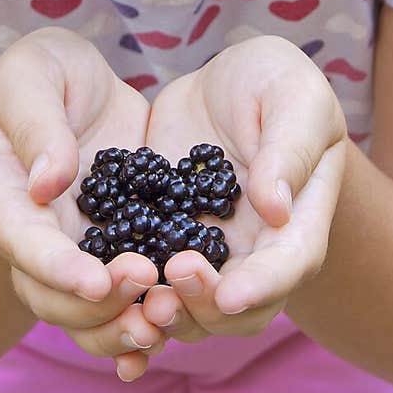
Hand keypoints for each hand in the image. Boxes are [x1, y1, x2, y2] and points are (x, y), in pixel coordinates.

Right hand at [0, 26, 167, 378]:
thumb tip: (49, 184)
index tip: (94, 281)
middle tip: (146, 282)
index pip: (21, 240)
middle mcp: (37, 236)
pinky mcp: (118, 250)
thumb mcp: (32, 74)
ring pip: (86, 315)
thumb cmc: (43, 71)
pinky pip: (121, 304)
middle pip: (51, 296)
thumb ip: (37, 124)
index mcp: (7, 194)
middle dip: (96, 305)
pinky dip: (140, 328)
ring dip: (120, 328)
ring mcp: (77, 250)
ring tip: (163, 320)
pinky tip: (168, 339)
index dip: (54, 267)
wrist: (77, 82)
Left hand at [139, 35, 347, 340]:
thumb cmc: (276, 81)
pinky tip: (95, 298)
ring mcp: (203, 251)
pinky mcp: (159, 238)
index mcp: (297, 220)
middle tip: (170, 279)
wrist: (223, 80)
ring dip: (164, 313)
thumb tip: (276, 209)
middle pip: (237, 307)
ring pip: (189, 308)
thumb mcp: (294, 98)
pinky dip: (124, 300)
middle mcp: (253, 251)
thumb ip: (290, 150)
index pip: (290, 265)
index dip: (262, 286)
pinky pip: (145, 280)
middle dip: (203, 306)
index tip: (229, 295)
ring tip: (132, 292)